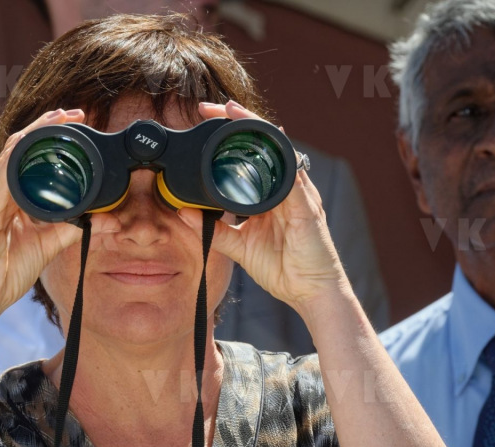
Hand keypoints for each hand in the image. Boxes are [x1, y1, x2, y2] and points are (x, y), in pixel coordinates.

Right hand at [0, 108, 119, 336]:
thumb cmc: (1, 276)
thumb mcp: (43, 248)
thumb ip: (67, 230)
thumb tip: (96, 219)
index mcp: (0, 198)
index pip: (23, 159)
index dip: (46, 138)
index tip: (73, 125)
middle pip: (17, 150)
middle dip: (44, 128)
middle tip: (72, 113)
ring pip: (9, 157)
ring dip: (35, 135)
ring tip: (58, 119)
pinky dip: (16, 162)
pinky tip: (32, 147)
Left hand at [179, 100, 349, 312]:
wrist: (310, 291)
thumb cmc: (283, 268)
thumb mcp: (240, 247)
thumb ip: (214, 231)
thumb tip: (185, 214)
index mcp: (271, 194)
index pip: (251, 154)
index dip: (230, 135)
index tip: (205, 121)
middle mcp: (286, 188)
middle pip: (264, 143)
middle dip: (238, 121)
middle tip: (209, 107)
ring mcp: (299, 193)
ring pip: (278, 149)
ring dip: (255, 128)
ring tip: (231, 111)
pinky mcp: (306, 206)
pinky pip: (292, 175)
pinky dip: (278, 156)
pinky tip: (264, 141)